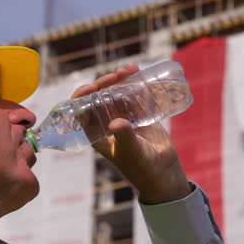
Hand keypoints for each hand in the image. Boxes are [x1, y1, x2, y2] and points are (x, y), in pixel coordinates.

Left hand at [70, 63, 191, 204]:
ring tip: (128, 70)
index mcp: (97, 134)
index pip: (81, 112)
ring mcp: (124, 119)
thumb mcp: (130, 151)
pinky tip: (137, 72)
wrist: (162, 172)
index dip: (82, 96)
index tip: (92, 87)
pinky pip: (134, 96)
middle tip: (116, 76)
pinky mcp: (139, 116)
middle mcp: (107, 124)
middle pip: (99, 98)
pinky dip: (134, 84)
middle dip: (104, 84)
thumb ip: (124, 136)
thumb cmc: (141, 166)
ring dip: (120, 81)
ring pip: (117, 94)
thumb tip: (116, 122)